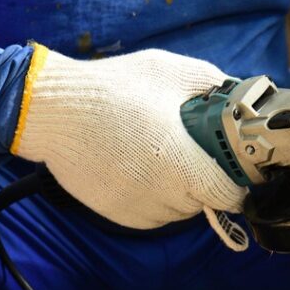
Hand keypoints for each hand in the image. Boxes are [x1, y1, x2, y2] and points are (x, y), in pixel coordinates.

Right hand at [11, 45, 245, 229]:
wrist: (52, 112)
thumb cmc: (114, 90)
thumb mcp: (171, 72)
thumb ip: (213, 87)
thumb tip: (237, 100)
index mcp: (185, 166)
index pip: (229, 196)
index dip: (233, 180)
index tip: (229, 165)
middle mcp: (166, 196)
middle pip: (205, 202)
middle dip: (204, 180)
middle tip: (189, 151)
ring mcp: (141, 210)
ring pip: (179, 211)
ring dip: (179, 191)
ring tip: (160, 157)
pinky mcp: (120, 216)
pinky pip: (153, 215)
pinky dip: (155, 198)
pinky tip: (140, 169)